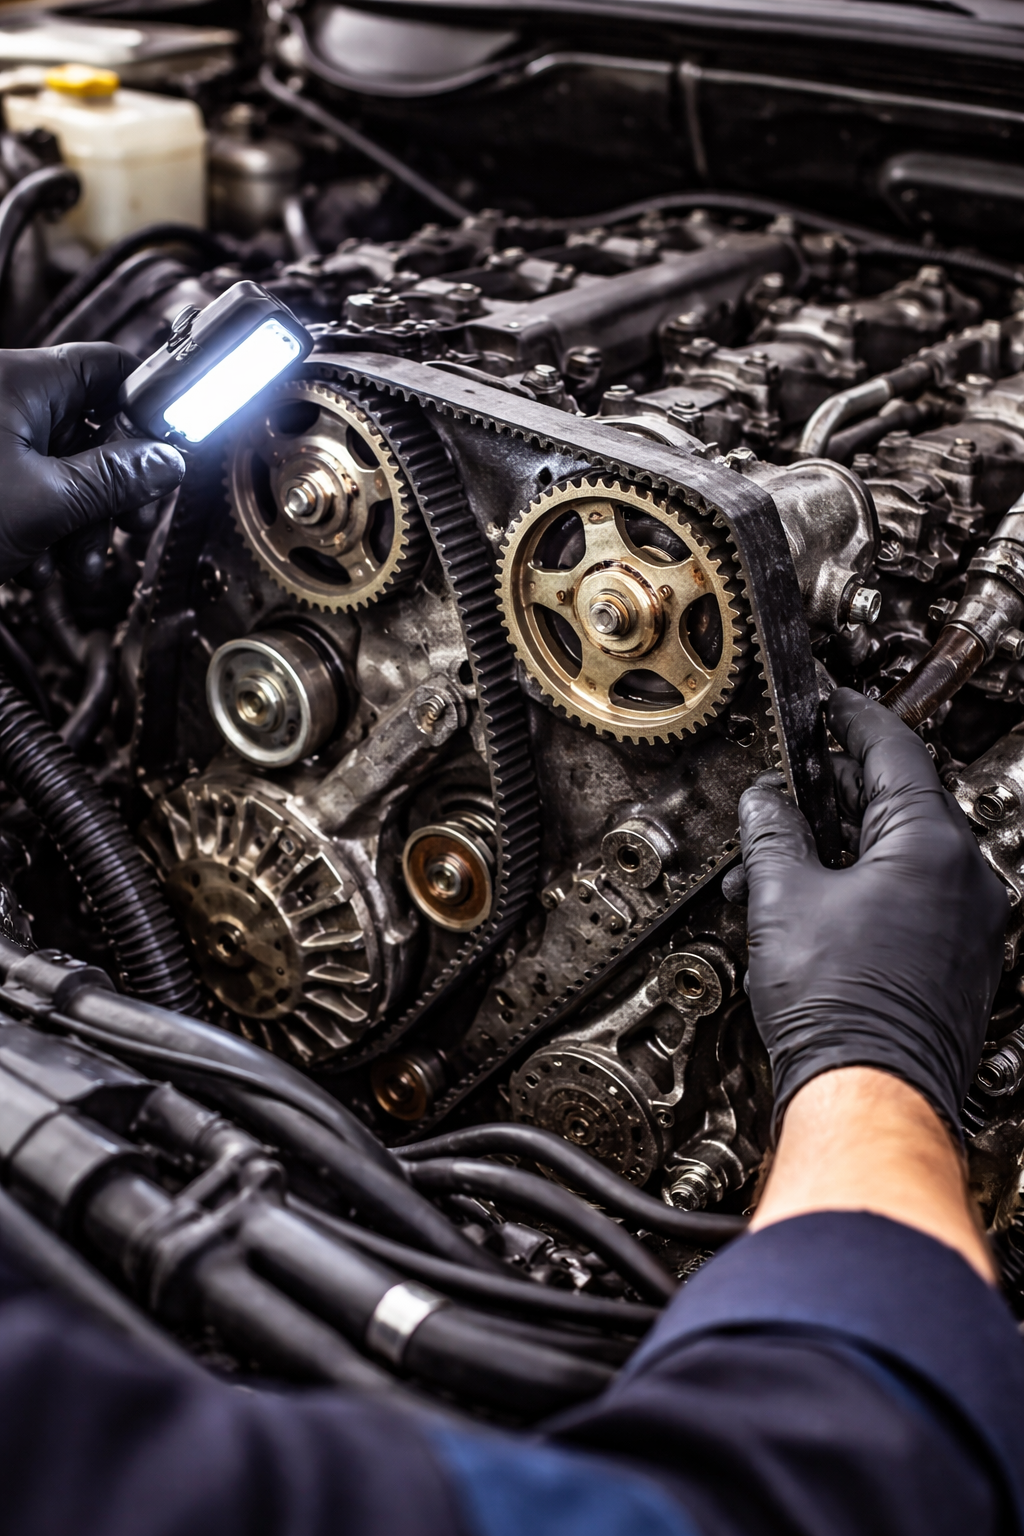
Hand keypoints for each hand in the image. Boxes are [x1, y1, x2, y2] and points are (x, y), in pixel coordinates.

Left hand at [0, 344, 184, 584]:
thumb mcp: (47, 503)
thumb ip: (117, 479)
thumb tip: (168, 461)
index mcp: (21, 382)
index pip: (110, 368)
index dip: (148, 409)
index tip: (171, 452)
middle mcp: (6, 400)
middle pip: (92, 428)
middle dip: (117, 488)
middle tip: (134, 525)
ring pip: (65, 468)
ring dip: (85, 523)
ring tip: (82, 564)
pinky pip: (34, 489)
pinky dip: (49, 529)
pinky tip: (43, 564)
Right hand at [738, 687, 1008, 1137]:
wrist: (870, 1093)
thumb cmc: (839, 1008)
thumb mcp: (783, 898)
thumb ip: (774, 834)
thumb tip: (766, 802)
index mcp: (932, 845)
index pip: (893, 750)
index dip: (851, 720)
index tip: (830, 704)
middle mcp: (965, 876)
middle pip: (900, 799)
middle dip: (836, 788)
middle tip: (792, 779)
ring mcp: (969, 920)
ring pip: (902, 850)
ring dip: (841, 842)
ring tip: (780, 856)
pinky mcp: (958, 956)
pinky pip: (912, 893)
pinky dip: (864, 881)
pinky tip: (812, 898)